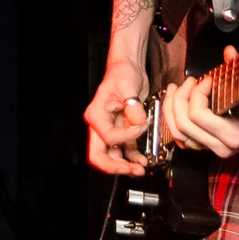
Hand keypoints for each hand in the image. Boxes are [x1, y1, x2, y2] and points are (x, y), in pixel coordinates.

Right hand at [84, 59, 150, 175]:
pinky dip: (132, 158)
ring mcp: (110, 130)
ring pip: (112, 156)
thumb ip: (132, 105)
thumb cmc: (122, 73)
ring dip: (125, 166)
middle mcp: (100, 125)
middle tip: (131, 170)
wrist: (128, 69)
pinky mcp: (122, 131)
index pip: (108, 137)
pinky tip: (143, 160)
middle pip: (99, 155)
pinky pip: (124, 150)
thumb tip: (137, 121)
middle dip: (115, 166)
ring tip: (140, 170)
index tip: (141, 125)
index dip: (126, 136)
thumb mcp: (127, 85)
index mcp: (96, 115)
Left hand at [162, 45, 238, 158]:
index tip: (207, 79)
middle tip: (188, 81)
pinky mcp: (210, 147)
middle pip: (183, 125)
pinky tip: (175, 104)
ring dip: (171, 109)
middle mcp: (221, 147)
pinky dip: (175, 121)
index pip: (198, 116)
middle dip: (179, 99)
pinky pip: (184, 138)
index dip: (196, 93)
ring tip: (174, 89)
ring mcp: (214, 150)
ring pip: (179, 134)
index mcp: (232, 135)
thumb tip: (228, 51)